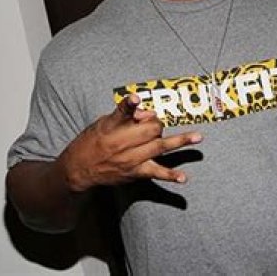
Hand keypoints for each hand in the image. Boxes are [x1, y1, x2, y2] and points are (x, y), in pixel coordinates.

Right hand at [57, 94, 202, 191]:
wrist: (79, 169)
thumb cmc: (92, 141)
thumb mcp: (102, 122)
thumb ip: (125, 116)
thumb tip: (146, 113)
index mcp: (112, 126)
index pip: (124, 112)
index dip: (130, 105)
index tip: (135, 99)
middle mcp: (122, 143)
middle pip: (151, 128)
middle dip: (157, 123)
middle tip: (153, 125)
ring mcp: (130, 159)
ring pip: (159, 147)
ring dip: (181, 141)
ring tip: (198, 137)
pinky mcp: (135, 172)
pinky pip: (156, 173)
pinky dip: (171, 176)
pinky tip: (183, 177)